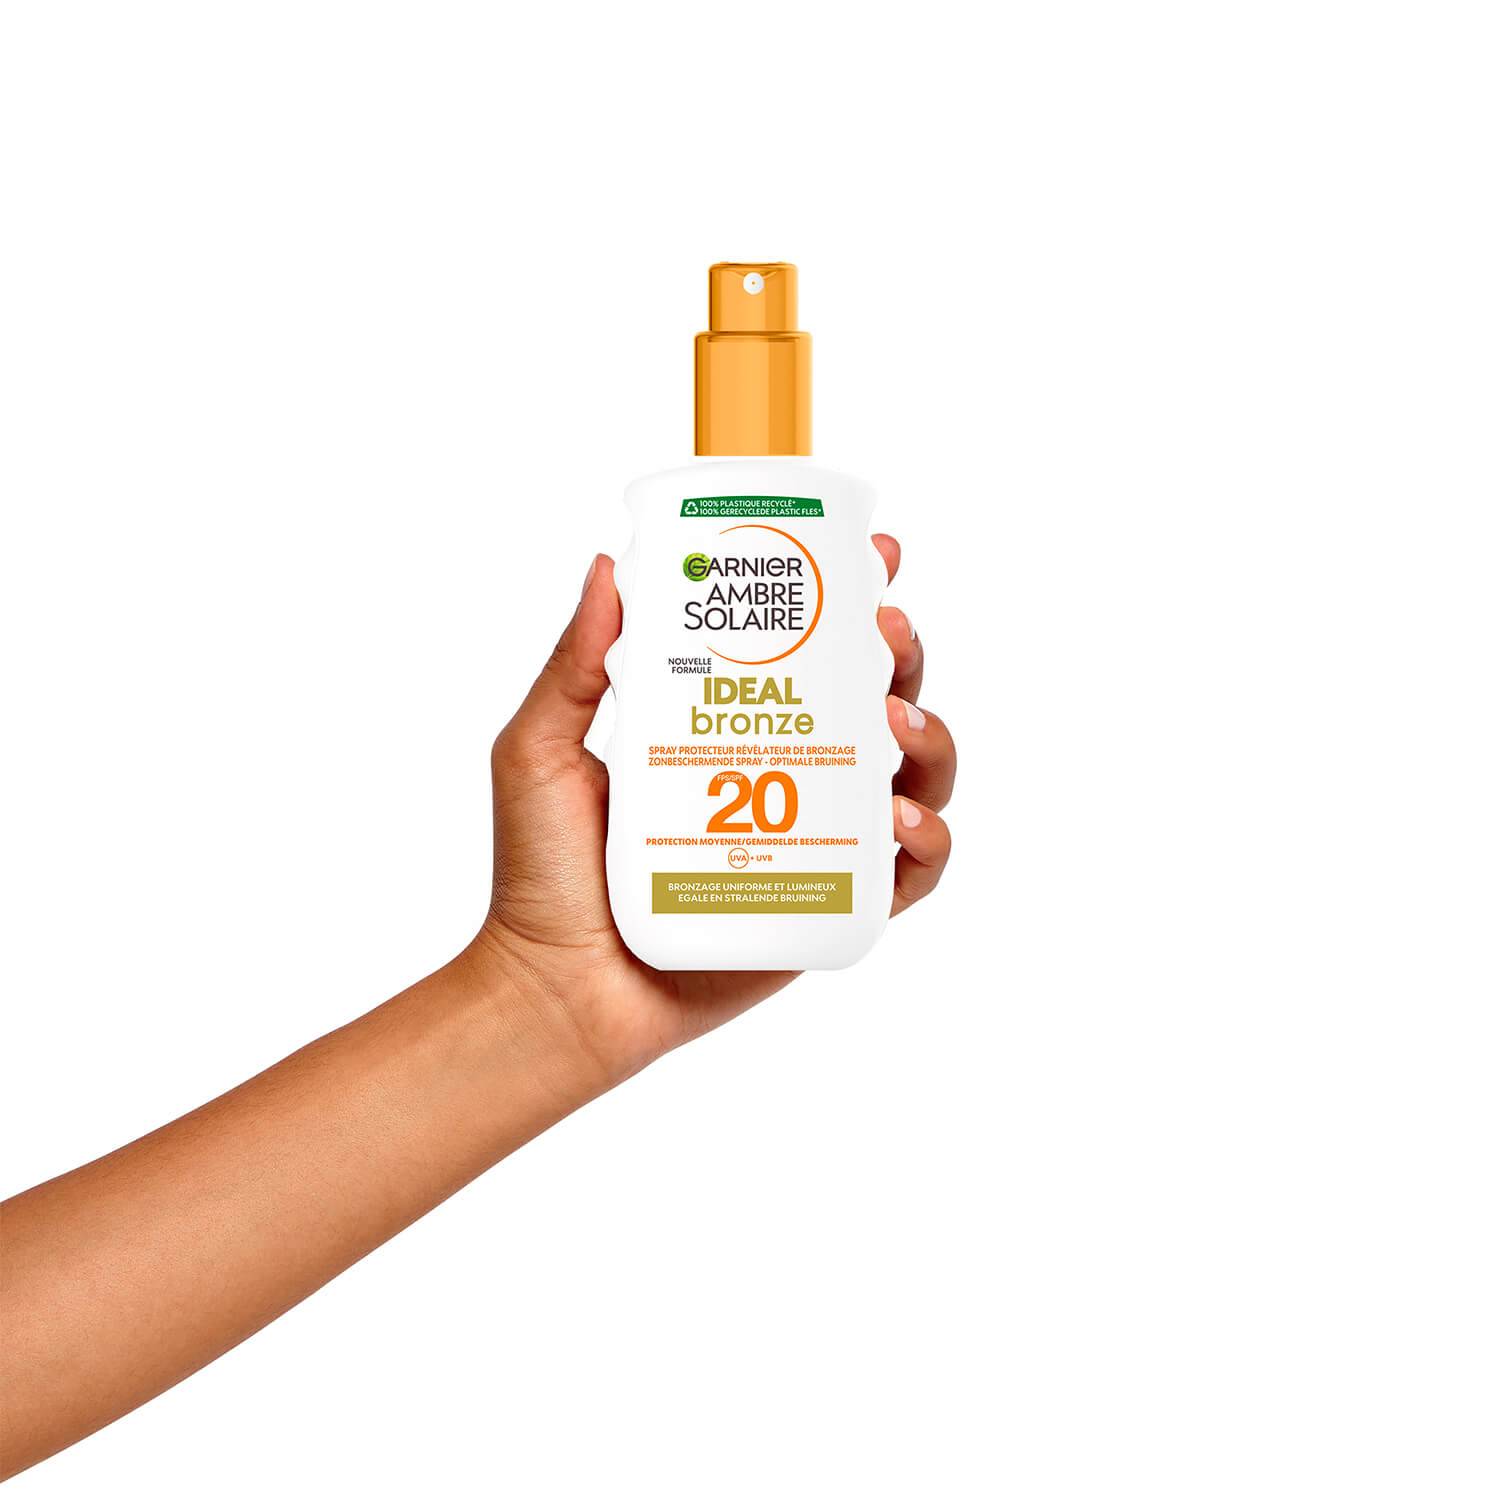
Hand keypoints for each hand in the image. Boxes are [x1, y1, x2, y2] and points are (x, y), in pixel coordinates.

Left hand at [472, 534, 956, 1083]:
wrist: (556, 989)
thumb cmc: (543, 873)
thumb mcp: (542, 749)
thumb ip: (575, 664)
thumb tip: (608, 566)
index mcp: (727, 725)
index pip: (806, 649)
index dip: (853, 600)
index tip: (872, 555)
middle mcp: (783, 775)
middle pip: (876, 698)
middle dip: (901, 654)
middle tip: (886, 629)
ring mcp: (813, 842)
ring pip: (915, 776)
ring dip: (930, 736)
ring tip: (894, 723)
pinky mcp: (828, 908)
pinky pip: (909, 875)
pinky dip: (929, 841)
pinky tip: (897, 819)